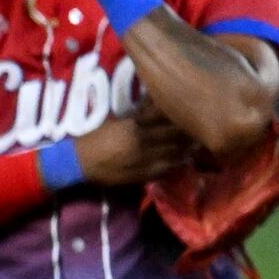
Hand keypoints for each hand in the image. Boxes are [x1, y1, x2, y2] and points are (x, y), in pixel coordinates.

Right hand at [74, 113, 197, 186]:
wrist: (79, 162)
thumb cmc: (97, 138)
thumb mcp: (118, 121)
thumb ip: (139, 115)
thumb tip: (157, 103)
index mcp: (136, 126)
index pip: (168, 119)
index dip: (182, 116)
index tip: (191, 112)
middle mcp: (144, 143)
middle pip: (176, 136)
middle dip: (189, 133)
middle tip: (198, 128)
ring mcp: (145, 161)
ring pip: (176, 154)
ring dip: (188, 149)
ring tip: (195, 144)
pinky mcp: (143, 175)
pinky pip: (167, 169)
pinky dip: (177, 164)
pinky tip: (183, 160)